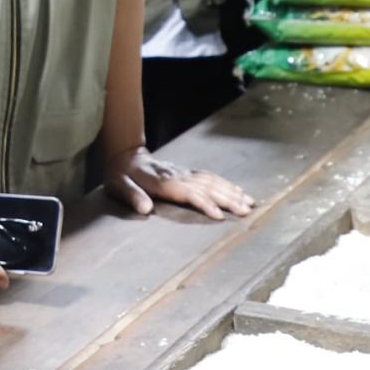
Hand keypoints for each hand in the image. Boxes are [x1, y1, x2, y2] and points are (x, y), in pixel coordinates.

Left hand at [102, 147, 256, 220]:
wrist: (125, 154)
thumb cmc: (121, 175)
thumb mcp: (119, 185)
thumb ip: (133, 196)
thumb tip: (146, 208)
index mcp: (163, 182)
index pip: (188, 193)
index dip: (203, 203)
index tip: (218, 215)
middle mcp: (178, 176)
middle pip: (206, 187)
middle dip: (227, 198)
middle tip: (245, 211)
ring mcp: (184, 172)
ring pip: (212, 181)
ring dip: (231, 191)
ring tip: (249, 202)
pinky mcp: (187, 172)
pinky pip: (210, 177)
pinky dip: (226, 184)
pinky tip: (238, 191)